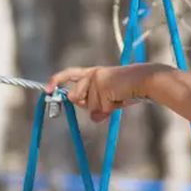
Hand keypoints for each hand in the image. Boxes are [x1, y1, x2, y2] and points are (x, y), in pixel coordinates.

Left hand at [46, 63, 167, 121]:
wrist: (144, 81)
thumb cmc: (129, 89)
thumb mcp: (110, 98)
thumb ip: (98, 105)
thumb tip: (94, 118)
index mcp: (91, 72)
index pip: (68, 74)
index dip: (55, 81)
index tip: (46, 90)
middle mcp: (91, 74)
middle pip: (75, 98)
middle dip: (87, 104)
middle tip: (107, 99)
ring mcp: (95, 80)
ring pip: (88, 106)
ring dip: (102, 108)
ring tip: (116, 97)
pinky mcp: (101, 87)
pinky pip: (100, 108)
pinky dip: (110, 108)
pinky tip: (119, 98)